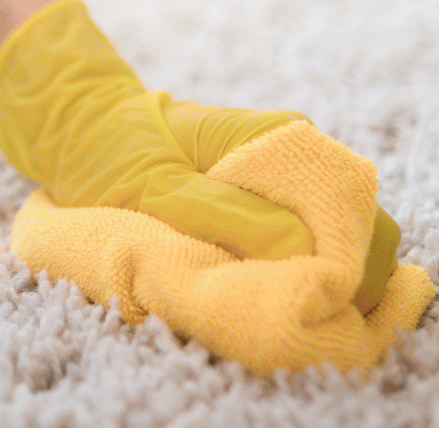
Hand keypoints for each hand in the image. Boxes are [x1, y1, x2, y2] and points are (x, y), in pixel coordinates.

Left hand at [0, 0, 398, 311]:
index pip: (355, 208)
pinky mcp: (262, 205)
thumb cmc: (114, 147)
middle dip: (340, 279)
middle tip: (294, 314)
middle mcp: (297, 157)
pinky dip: (291, 273)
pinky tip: (262, 289)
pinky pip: (300, 245)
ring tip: (276, 306)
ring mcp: (282, 182)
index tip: (317, 303)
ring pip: (332, 244)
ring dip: (315, 280)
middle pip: (358, 230)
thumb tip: (301, 252)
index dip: (351, 263)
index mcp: (283, 140)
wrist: (80, 123)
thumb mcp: (158, 185)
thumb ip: (228, 215)